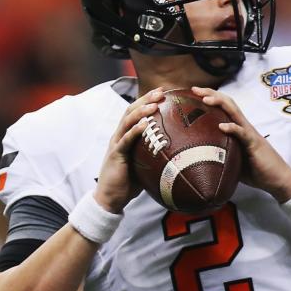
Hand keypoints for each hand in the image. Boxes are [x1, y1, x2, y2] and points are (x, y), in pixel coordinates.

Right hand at [94, 87, 164, 211]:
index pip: (136, 112)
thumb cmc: (129, 181)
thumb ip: (155, 153)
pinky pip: (126, 140)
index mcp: (126, 135)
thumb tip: (180, 150)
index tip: (163, 92)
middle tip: (161, 91)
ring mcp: (116, 144)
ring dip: (141, 111)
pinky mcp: (116, 155)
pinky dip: (135, 130)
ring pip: (127, 121)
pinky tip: (145, 124)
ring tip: (154, 104)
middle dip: (146, 99)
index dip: (148, 100)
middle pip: (131, 111)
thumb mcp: (145, 163)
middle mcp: (120, 135)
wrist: (111, 198)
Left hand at [191, 86, 290, 201]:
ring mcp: (250, 134)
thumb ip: (221, 155)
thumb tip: (201, 159)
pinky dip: (233, 128)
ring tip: (205, 100)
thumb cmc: (257, 171)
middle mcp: (244, 127)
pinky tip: (222, 126)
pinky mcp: (254, 144)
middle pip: (228, 103)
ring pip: (234, 113)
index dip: (211, 96)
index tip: (194, 92)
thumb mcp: (234, 160)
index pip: (225, 107)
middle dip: (211, 94)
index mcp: (239, 129)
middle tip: (195, 89)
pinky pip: (243, 134)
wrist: (279, 179)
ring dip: (220, 104)